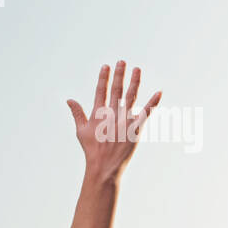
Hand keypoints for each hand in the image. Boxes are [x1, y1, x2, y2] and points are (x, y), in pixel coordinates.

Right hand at [66, 61, 161, 180]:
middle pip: (116, 90)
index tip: (106, 66)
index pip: (101, 91)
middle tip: (122, 61)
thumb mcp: (81, 131)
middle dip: (119, 75)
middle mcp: (112, 114)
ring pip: (131, 96)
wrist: (103, 166)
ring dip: (134, 82)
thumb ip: (77, 113)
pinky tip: (159, 92)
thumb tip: (69, 99)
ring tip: (137, 69)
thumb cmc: (91, 150)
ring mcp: (124, 120)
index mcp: (98, 113)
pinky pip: (146, 113)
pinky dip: (153, 102)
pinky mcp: (135, 128)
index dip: (104, 78)